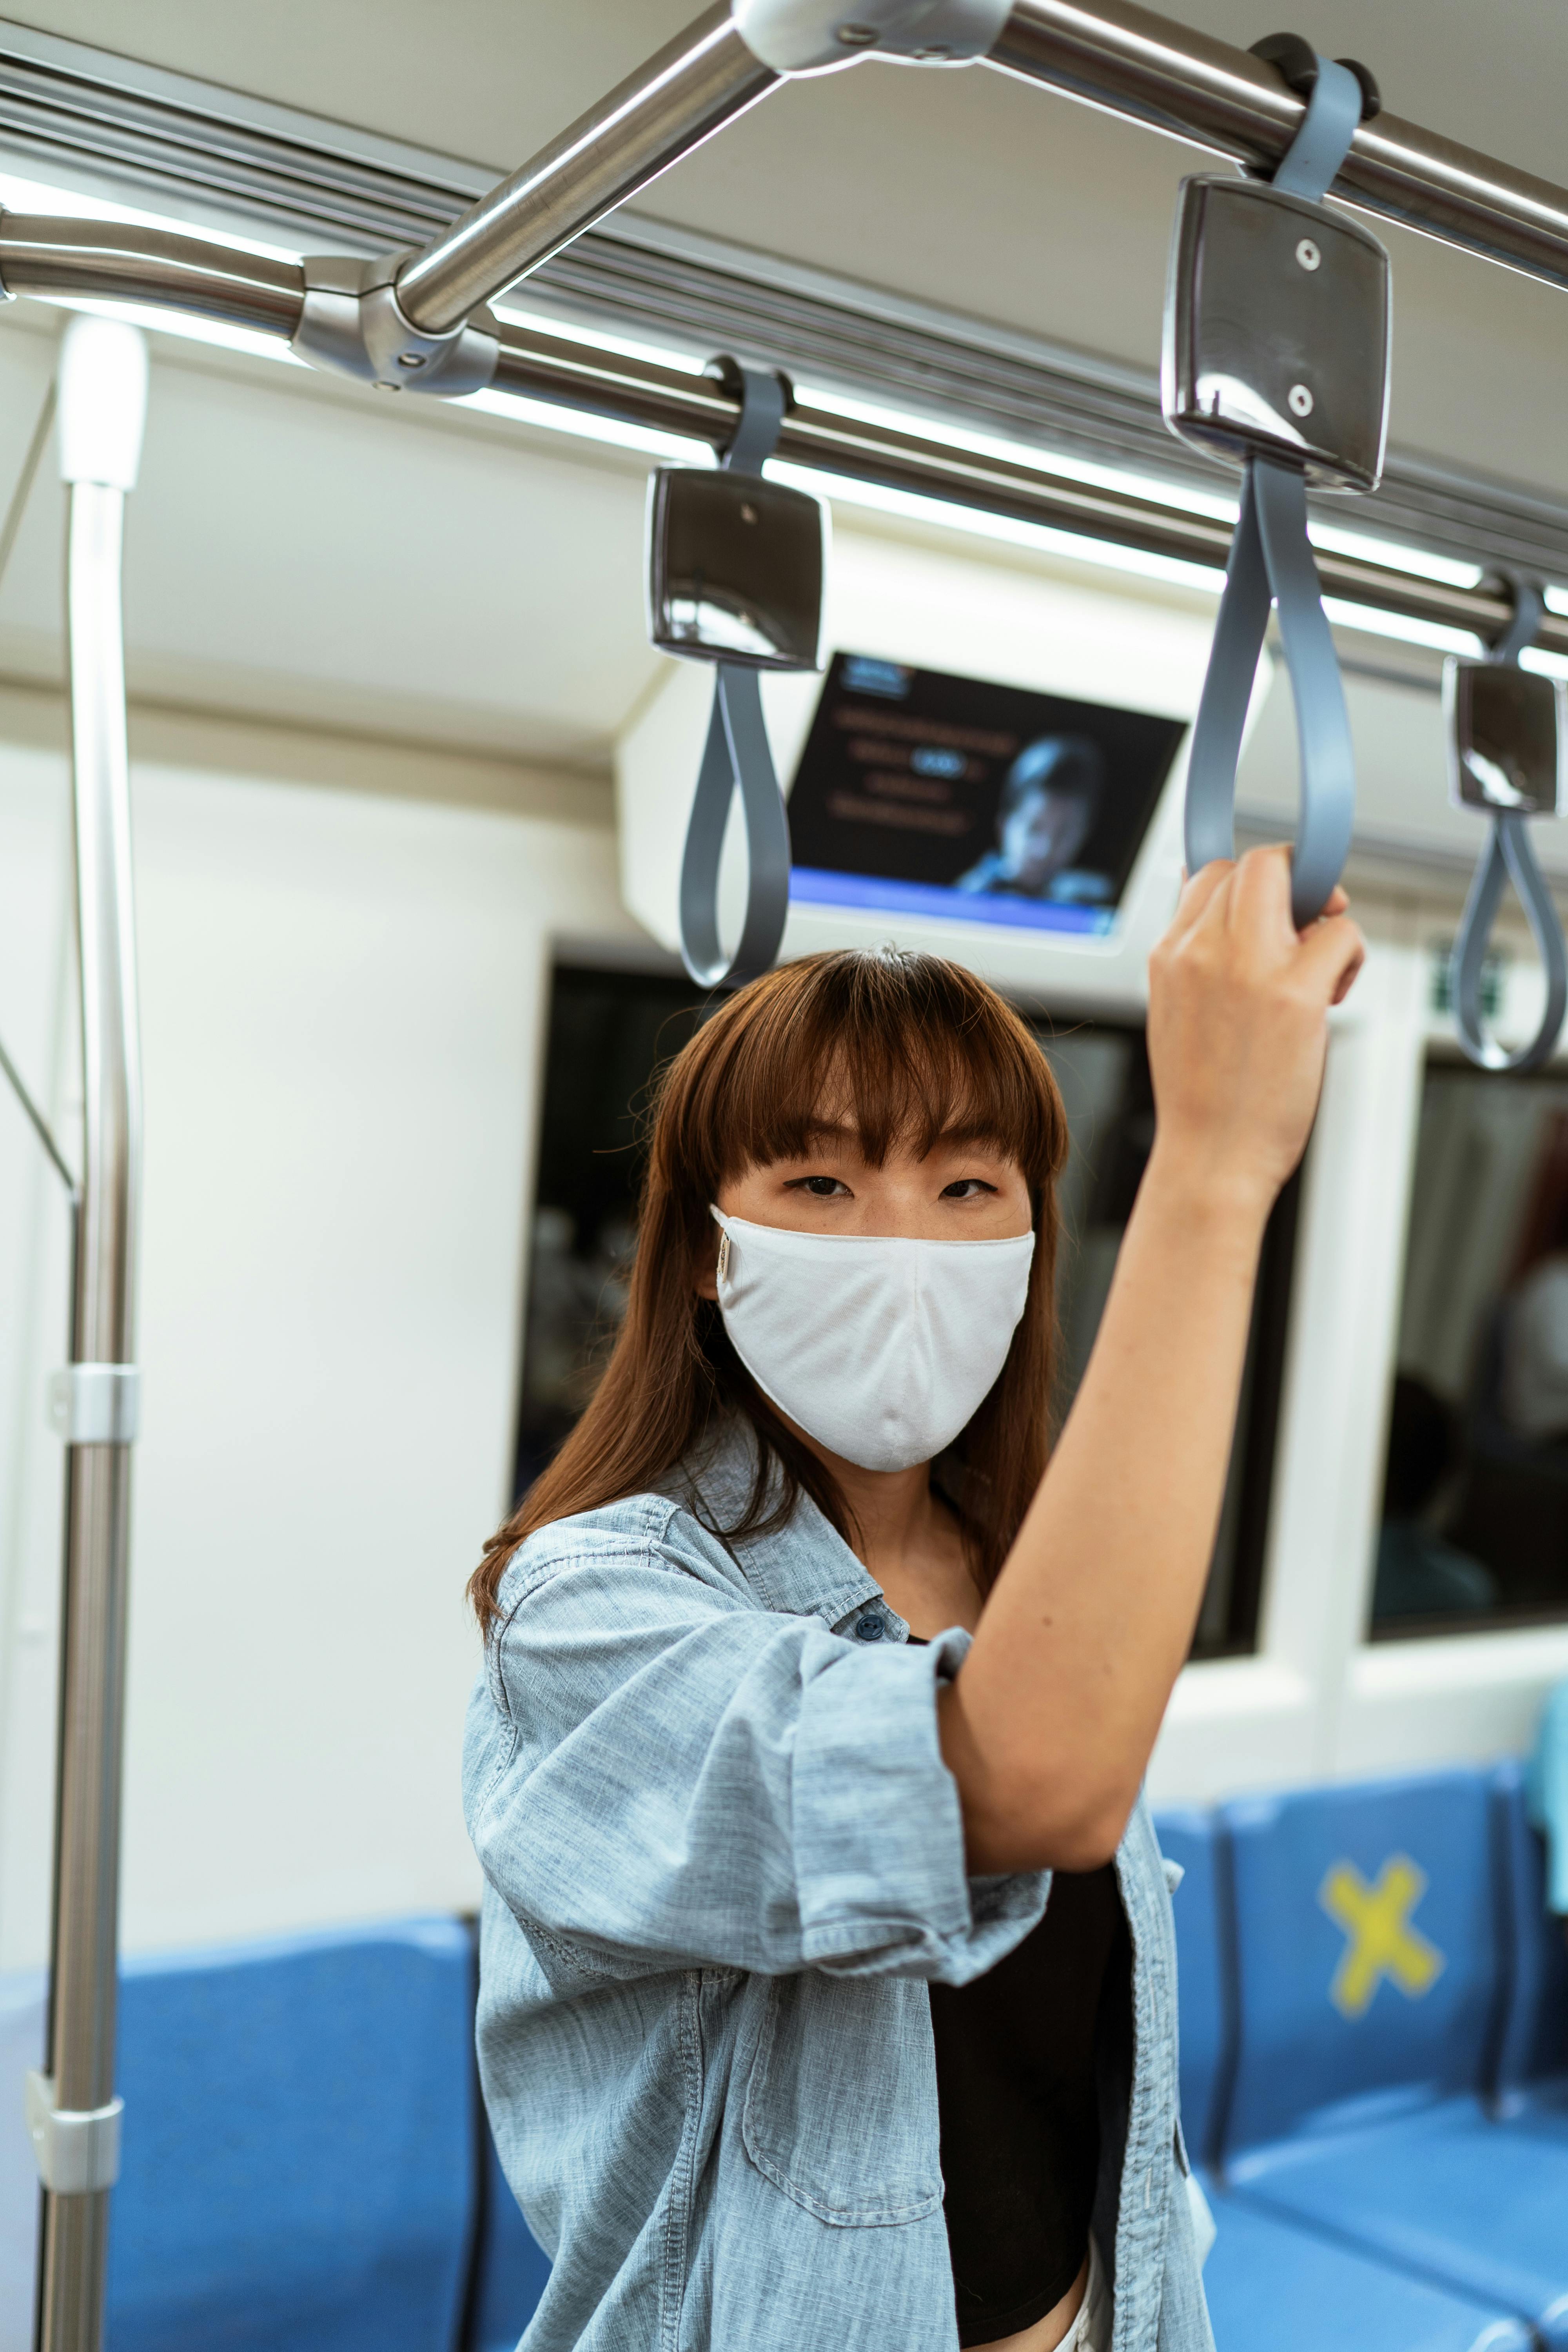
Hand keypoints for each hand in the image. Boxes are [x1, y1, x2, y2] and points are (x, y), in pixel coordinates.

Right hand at [1145, 846, 1363, 1218]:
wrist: (1210, 1158)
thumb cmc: (1203, 1098)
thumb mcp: (1178, 1010)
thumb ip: (1196, 955)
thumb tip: (1209, 894)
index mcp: (1170, 955)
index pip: (1212, 874)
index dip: (1250, 889)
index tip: (1273, 918)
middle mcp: (1202, 950)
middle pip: (1256, 863)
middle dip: (1292, 881)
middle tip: (1310, 923)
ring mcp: (1247, 966)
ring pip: (1296, 880)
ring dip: (1322, 915)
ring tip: (1318, 968)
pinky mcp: (1294, 993)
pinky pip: (1342, 933)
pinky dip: (1349, 956)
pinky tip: (1333, 995)